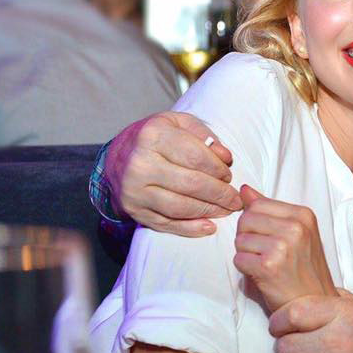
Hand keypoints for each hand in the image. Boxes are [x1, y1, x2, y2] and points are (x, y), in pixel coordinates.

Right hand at [105, 112, 241, 235]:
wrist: (117, 156)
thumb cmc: (155, 138)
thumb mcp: (179, 123)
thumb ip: (205, 135)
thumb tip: (226, 158)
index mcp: (153, 136)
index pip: (196, 158)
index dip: (218, 169)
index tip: (229, 176)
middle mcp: (140, 164)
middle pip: (191, 184)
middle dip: (220, 194)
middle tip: (236, 199)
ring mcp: (134, 190)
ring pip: (181, 207)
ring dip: (209, 211)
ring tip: (227, 210)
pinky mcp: (133, 210)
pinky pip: (166, 224)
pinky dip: (190, 228)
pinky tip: (209, 226)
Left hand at [234, 186, 337, 311]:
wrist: (315, 305)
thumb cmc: (304, 270)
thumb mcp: (296, 234)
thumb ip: (270, 210)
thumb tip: (244, 190)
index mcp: (304, 215)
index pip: (258, 204)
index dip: (255, 223)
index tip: (269, 238)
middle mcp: (295, 227)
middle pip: (246, 220)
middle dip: (248, 237)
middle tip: (266, 254)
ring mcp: (282, 246)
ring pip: (240, 240)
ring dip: (246, 254)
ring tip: (266, 265)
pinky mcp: (268, 266)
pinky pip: (238, 259)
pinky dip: (245, 269)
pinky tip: (262, 275)